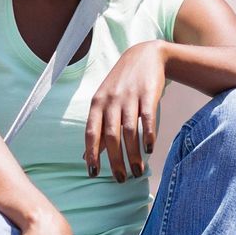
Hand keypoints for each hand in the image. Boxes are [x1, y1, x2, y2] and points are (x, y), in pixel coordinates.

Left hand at [85, 41, 168, 182]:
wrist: (145, 55)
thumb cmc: (122, 84)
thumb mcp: (105, 102)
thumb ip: (97, 127)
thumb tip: (86, 156)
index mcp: (97, 104)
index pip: (91, 133)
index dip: (92, 154)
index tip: (94, 174)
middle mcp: (111, 100)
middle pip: (111, 136)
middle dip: (115, 161)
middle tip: (121, 179)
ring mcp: (129, 97)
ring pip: (129, 131)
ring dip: (133, 154)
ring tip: (137, 171)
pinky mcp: (148, 94)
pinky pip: (147, 119)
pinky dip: (148, 135)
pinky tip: (149, 150)